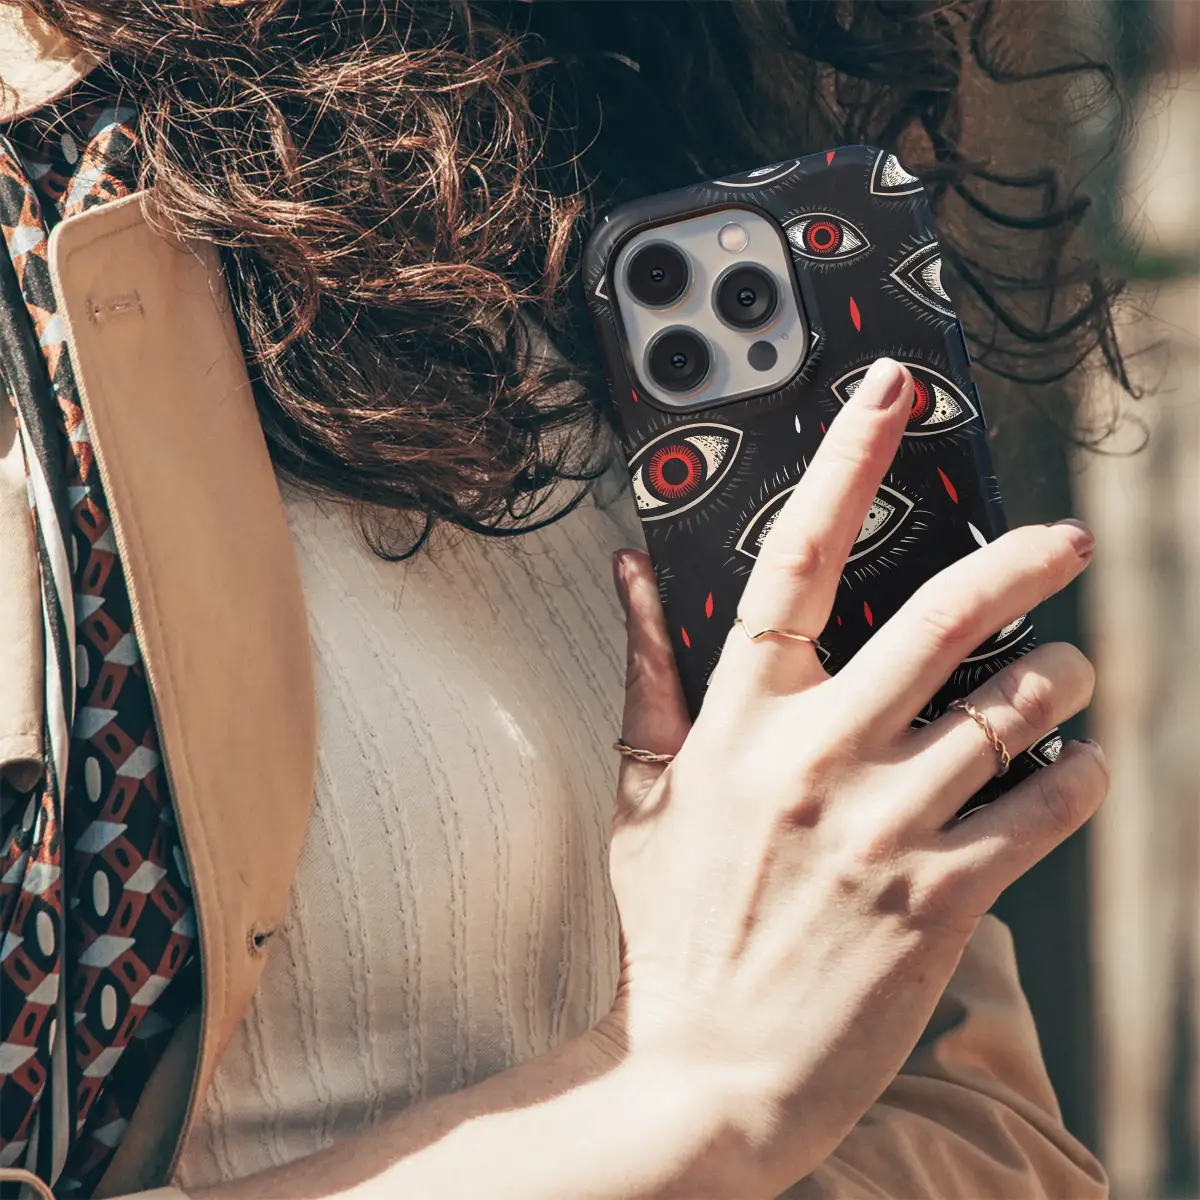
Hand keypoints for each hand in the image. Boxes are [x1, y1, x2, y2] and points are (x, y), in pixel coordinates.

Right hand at [603, 357, 1106, 1196]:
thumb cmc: (673, 928)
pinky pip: (1042, 808)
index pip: (793, 560)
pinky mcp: (941, 897)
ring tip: (1071, 675)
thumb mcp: (643, 793)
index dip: (844, 463)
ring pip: (1012, 709)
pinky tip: (1076, 767)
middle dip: (1023, 561)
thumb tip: (631, 575)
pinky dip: (1078, 775)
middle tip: (1063, 540)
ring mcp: (883, 825)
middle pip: (942, 618)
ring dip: (1063, 679)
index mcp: (739, 722)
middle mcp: (816, 757)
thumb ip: (646, 673)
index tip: (888, 396)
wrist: (706, 1071)